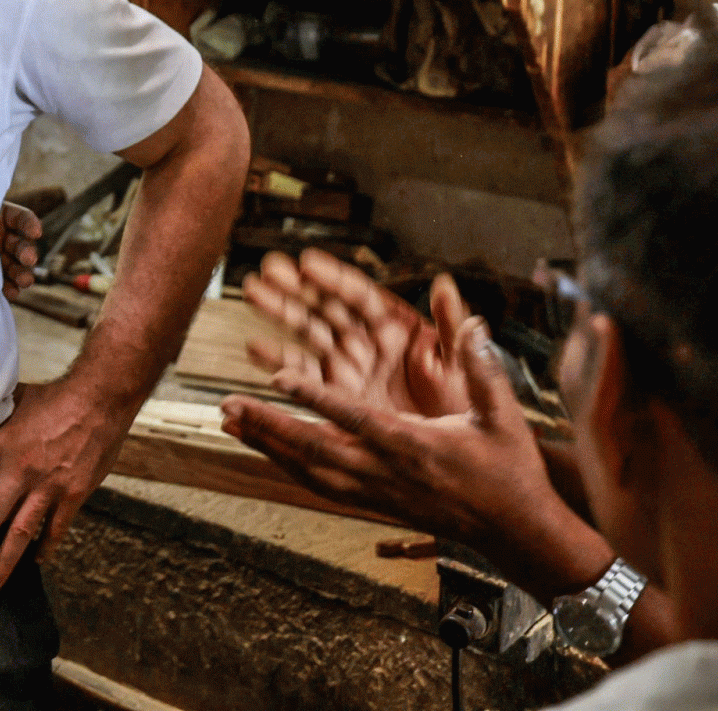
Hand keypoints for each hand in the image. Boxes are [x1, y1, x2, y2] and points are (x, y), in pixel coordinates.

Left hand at [0, 201, 41, 299]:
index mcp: (0, 216)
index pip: (21, 218)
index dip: (29, 224)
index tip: (35, 233)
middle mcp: (2, 236)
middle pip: (20, 244)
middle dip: (26, 252)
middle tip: (29, 259)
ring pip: (16, 265)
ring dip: (22, 274)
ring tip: (25, 282)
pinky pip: (5, 282)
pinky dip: (10, 288)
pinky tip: (12, 293)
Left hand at [0, 378, 134, 590]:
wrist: (100, 399)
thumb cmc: (59, 395)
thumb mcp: (19, 396)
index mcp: (4, 444)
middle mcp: (21, 471)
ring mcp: (48, 487)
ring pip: (21, 533)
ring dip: (4, 561)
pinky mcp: (72, 494)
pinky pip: (56, 528)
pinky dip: (46, 546)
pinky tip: (37, 560)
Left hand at [221, 317, 576, 581]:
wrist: (516, 531)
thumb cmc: (509, 469)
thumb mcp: (503, 415)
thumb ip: (483, 367)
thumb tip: (472, 322)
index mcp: (414, 445)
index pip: (356, 418)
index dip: (317, 399)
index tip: (281, 379)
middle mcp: (387, 471)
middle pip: (315, 448)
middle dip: (269, 426)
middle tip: (228, 404)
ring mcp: (376, 491)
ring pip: (308, 470)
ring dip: (267, 446)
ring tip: (230, 422)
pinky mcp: (374, 504)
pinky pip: (320, 486)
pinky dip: (287, 467)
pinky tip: (263, 452)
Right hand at [243, 248, 470, 418]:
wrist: (456, 454)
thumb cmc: (463, 406)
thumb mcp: (463, 366)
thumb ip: (451, 326)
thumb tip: (446, 286)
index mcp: (397, 328)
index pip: (359, 296)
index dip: (333, 278)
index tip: (308, 264)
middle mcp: (367, 342)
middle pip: (327, 308)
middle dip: (297, 288)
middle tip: (269, 271)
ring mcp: (348, 367)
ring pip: (309, 334)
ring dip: (281, 313)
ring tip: (255, 292)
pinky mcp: (335, 395)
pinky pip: (303, 375)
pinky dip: (280, 362)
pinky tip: (257, 348)